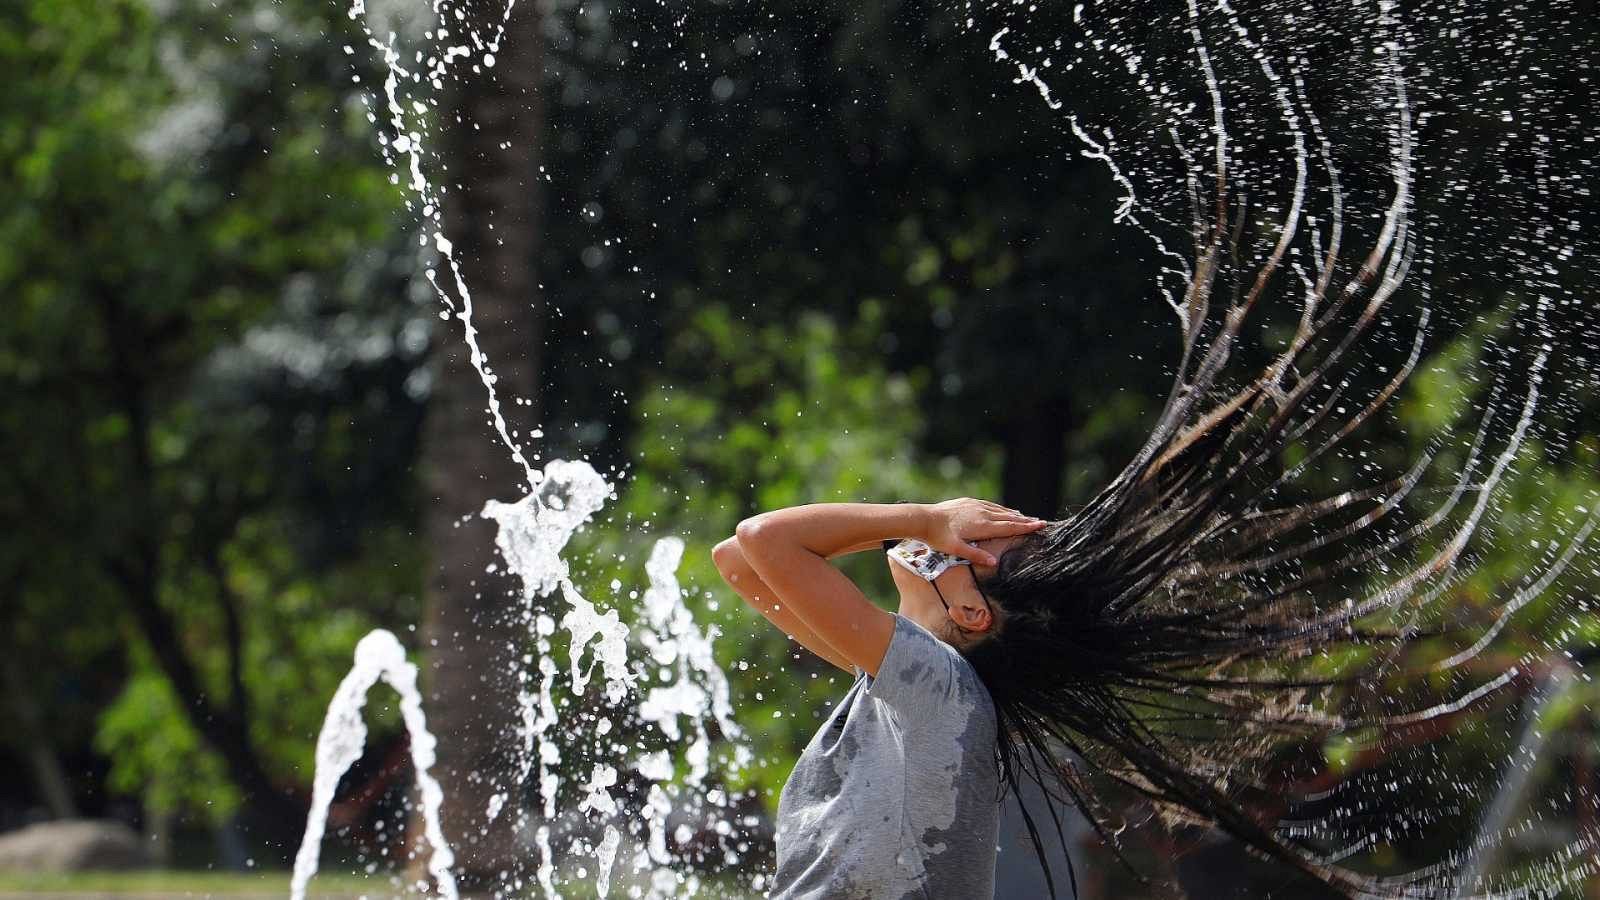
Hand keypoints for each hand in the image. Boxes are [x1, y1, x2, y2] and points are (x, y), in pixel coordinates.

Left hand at [921, 498, 1047, 564]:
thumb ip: (976, 555)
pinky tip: (1003, 510)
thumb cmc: (938, 537)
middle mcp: (982, 513)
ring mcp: (975, 505)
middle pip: (1008, 517)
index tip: (1040, 525)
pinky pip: (989, 505)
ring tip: (1025, 517)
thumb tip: (994, 563)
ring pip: (999, 509)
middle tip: (1039, 522)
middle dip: (1025, 520)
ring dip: (1013, 514)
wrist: (923, 518)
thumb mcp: (956, 550)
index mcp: (982, 525)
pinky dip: (1000, 509)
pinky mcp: (968, 502)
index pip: (1009, 526)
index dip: (1026, 526)